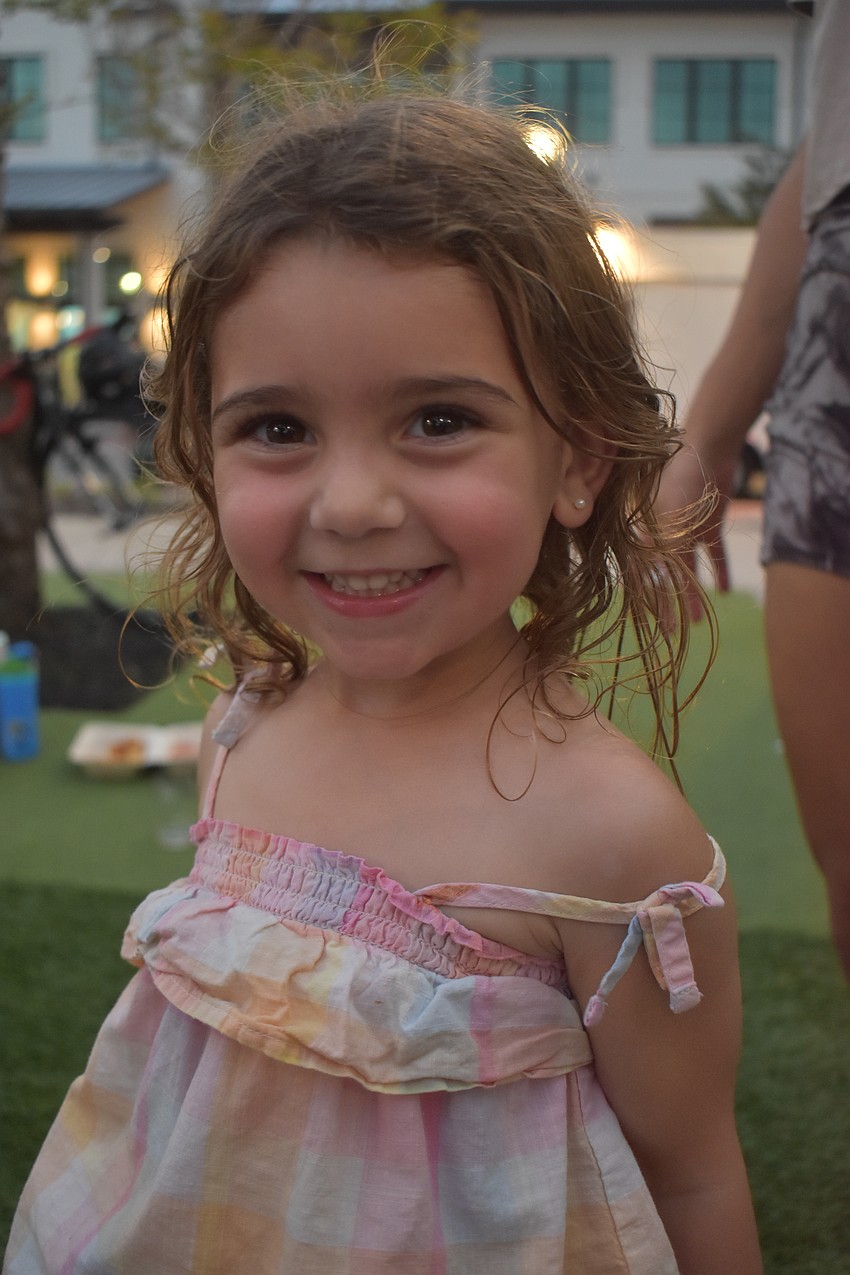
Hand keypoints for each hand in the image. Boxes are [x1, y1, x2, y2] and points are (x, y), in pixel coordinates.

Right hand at [655, 443, 734, 620]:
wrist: (709, 447)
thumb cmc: (680, 478)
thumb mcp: (670, 519)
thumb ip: (667, 553)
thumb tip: (662, 589)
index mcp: (644, 534)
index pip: (644, 575)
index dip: (651, 601)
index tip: (660, 626)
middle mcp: (662, 536)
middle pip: (665, 576)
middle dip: (670, 604)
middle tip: (676, 633)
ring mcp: (686, 531)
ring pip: (688, 570)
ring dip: (692, 594)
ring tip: (698, 619)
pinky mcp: (708, 525)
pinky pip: (713, 553)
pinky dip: (719, 570)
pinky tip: (725, 590)